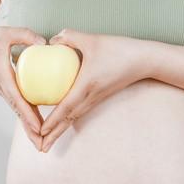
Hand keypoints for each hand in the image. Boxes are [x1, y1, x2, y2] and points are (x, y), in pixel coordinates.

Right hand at [0, 26, 46, 150]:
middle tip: (43, 145)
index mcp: (2, 76)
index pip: (17, 98)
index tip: (38, 126)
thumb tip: (45, 44)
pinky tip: (40, 128)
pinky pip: (19, 108)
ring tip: (43, 144)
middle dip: (30, 130)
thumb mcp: (4, 33)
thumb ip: (24, 35)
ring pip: (19, 113)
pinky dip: (28, 119)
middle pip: (19, 113)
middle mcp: (3, 89)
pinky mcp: (6, 93)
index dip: (28, 113)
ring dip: (30, 130)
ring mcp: (4, 93)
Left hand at [40, 28, 147, 151]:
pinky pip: (80, 111)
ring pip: (74, 118)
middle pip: (68, 120)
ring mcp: (96, 99)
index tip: (40, 131)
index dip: (52, 120)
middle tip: (40, 148)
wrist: (144, 60)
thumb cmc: (120, 49)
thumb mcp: (92, 39)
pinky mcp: (99, 97)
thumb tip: (51, 40)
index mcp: (87, 86)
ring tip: (47, 141)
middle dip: (53, 134)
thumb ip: (69, 36)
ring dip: (60, 130)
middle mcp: (91, 97)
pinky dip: (68, 120)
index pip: (66, 107)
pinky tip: (61, 120)